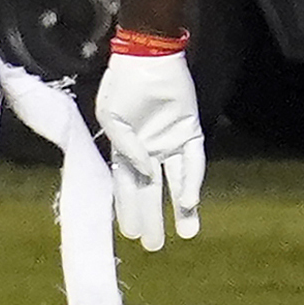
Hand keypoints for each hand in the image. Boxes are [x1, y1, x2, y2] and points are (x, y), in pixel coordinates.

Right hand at [96, 39, 204, 250]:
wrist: (148, 59)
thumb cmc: (123, 86)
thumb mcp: (110, 117)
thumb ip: (126, 148)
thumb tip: (144, 174)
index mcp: (125, 149)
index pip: (125, 186)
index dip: (126, 208)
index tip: (128, 233)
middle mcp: (149, 152)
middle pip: (150, 191)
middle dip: (151, 217)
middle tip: (153, 245)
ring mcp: (170, 144)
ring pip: (175, 183)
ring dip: (179, 208)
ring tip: (184, 235)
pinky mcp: (191, 134)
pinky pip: (192, 163)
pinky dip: (191, 182)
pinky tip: (190, 202)